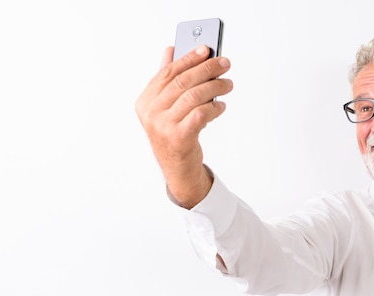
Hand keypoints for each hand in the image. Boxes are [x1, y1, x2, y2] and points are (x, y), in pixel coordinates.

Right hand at [135, 45, 232, 207]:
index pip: (168, 72)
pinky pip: (201, 114)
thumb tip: (170, 50)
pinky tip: (221, 105)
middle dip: (207, 69)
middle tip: (225, 63)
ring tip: (228, 84)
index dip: (188, 58)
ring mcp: (163, 126)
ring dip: (215, 87)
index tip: (206, 48)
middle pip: (183, 81)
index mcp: (145, 102)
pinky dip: (215, 107)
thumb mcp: (165, 108)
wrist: (177, 169)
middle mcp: (151, 113)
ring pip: (194, 96)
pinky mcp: (180, 138)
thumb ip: (166, 79)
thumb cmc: (173, 134)